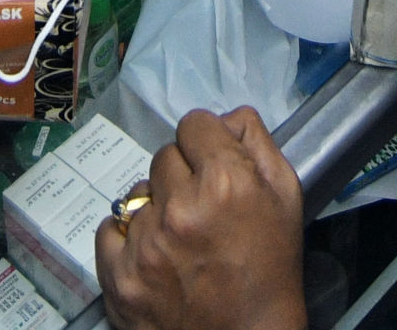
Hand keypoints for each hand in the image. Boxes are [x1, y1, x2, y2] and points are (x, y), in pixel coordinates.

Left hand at [96, 109, 306, 329]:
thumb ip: (256, 143)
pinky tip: (154, 253)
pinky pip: (110, 229)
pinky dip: (127, 237)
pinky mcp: (120, 277)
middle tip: (201, 208)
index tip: (212, 164)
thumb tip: (226, 118)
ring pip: (138, 193)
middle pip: (164, 156)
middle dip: (182, 175)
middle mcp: (180, 209)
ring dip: (156, 208)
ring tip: (181, 238)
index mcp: (225, 183)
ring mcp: (145, 245)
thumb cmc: (271, 270)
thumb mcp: (286, 196)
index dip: (206, 143)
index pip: (194, 124)